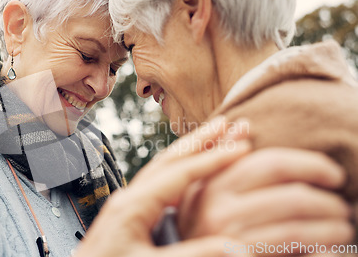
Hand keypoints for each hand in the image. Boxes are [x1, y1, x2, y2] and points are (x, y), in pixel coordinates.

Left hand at [75, 117, 253, 256]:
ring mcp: (126, 205)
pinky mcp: (127, 217)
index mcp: (132, 206)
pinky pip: (158, 184)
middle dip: (200, 140)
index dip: (213, 159)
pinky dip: (179, 171)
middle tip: (227, 122)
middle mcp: (128, 198)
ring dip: (189, 152)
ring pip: (162, 169)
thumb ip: (191, 255)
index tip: (241, 146)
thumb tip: (234, 246)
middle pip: (169, 160)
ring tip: (212, 139)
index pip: (179, 173)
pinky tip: (189, 175)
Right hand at [179, 148, 352, 255]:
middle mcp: (218, 210)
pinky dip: (321, 246)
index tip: (334, 175)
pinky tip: (329, 246)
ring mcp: (230, 239)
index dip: (312, 165)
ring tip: (343, 228)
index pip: (272, 164)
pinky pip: (293, 250)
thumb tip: (242, 123)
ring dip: (331, 227)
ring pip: (298, 227)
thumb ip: (221, 155)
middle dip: (328, 202)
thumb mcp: (202, 187)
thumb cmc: (200, 223)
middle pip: (292, 197)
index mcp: (212, 185)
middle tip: (343, 207)